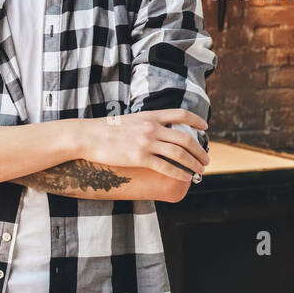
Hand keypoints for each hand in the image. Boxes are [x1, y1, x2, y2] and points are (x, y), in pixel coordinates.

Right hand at [77, 109, 210, 178]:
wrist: (88, 136)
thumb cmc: (104, 130)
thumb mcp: (129, 120)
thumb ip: (144, 124)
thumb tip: (154, 131)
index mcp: (150, 116)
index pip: (180, 115)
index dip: (196, 121)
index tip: (205, 127)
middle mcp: (152, 128)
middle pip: (185, 138)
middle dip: (200, 151)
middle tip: (206, 160)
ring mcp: (146, 143)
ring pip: (179, 153)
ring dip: (193, 163)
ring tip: (200, 171)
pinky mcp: (139, 157)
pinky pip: (165, 166)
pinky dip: (179, 173)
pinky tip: (186, 178)